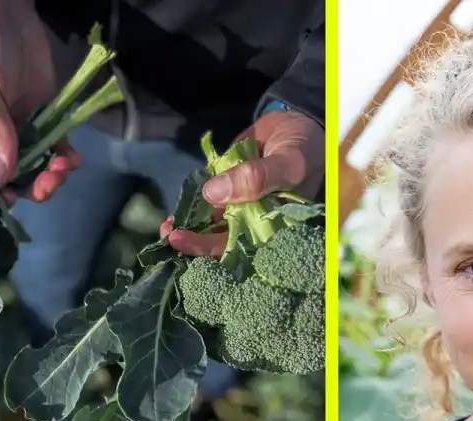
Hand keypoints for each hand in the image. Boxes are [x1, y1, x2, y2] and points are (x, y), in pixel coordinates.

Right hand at [0, 0, 80, 202]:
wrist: (9, 20)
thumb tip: (0, 178)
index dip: (3, 191)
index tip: (19, 196)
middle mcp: (2, 140)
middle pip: (19, 177)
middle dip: (36, 185)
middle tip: (51, 180)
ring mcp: (27, 131)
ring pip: (42, 166)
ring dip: (54, 174)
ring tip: (64, 166)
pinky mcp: (49, 119)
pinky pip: (59, 147)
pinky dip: (67, 157)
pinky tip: (74, 158)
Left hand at [163, 109, 324, 255]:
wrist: (298, 120)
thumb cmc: (305, 148)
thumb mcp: (288, 163)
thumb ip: (256, 178)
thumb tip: (212, 193)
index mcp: (275, 223)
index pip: (244, 246)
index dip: (214, 249)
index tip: (186, 243)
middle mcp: (256, 218)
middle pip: (223, 239)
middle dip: (195, 241)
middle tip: (171, 238)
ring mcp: (240, 202)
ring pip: (212, 222)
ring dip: (189, 226)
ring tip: (167, 227)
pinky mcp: (228, 184)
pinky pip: (207, 198)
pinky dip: (191, 205)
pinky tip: (173, 214)